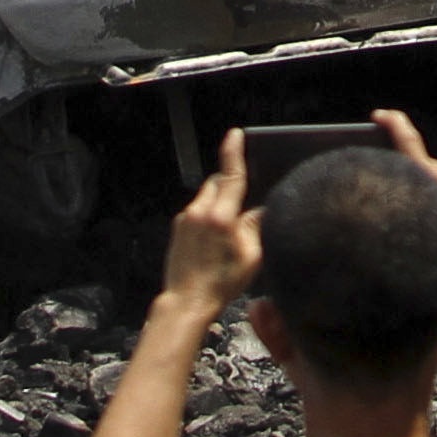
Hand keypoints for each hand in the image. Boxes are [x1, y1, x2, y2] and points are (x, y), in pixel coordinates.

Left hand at [164, 133, 261, 311]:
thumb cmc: (221, 283)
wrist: (185, 302)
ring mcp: (185, 219)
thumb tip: (260, 210)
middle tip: (240, 208)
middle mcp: (199, 211)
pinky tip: (211, 240)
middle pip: (217, 184)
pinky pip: (196, 211)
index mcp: (221, 216)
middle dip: (229, 187)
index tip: (235, 134)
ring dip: (217, 204)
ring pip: (205, 197)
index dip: (234, 152)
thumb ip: (256, 227)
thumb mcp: (251, 258)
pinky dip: (206, 216)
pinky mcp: (176, 228)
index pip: (230, 176)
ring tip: (225, 231)